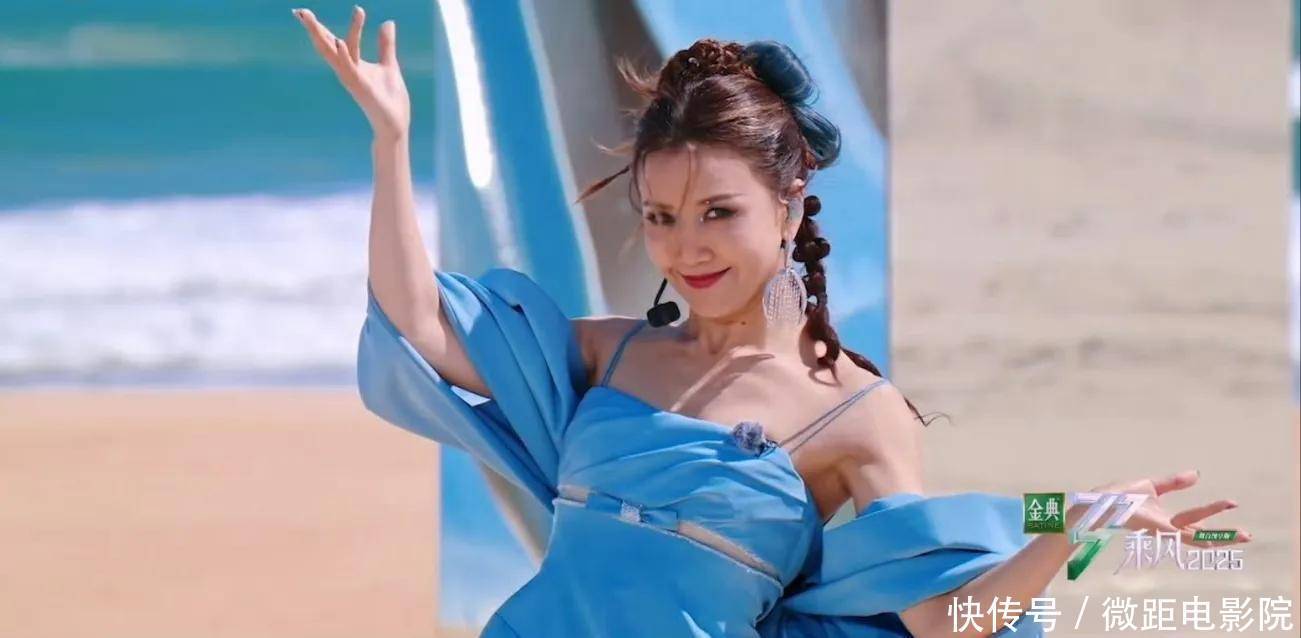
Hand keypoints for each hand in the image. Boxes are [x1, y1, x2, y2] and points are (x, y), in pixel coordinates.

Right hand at [292, 5, 409, 142]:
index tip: (305, 12)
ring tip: (309, 18)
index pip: (333, 41)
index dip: (321, 27)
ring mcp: (351, 78)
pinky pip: (349, 68)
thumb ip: (385, 44)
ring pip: (332, 53)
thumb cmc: (390, 98)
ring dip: (321, 35)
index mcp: (352, 64)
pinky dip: (343, 55)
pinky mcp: (360, 86)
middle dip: (313, 29)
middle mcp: (347, 70)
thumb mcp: (389, 64)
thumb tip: (387, 22)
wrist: (395, 122)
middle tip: (300, 11)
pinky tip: (340, 40)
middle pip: (326, 46)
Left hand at [1087, 469, 1250, 548]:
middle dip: (1226, 535)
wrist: (1101, 500)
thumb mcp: (1153, 486)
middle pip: (1202, 533)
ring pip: (1198, 537)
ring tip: (1242, 536)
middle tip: (1249, 536)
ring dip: (1220, 536)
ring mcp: (1163, 530)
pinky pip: (1181, 534)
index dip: (1215, 515)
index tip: (1234, 503)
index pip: (1196, 521)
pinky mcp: (1157, 528)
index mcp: (1167, 520)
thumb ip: (1174, 482)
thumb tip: (1197, 474)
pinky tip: (1213, 540)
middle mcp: (1168, 528)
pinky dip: (1199, 537)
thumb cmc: (1121, 496)